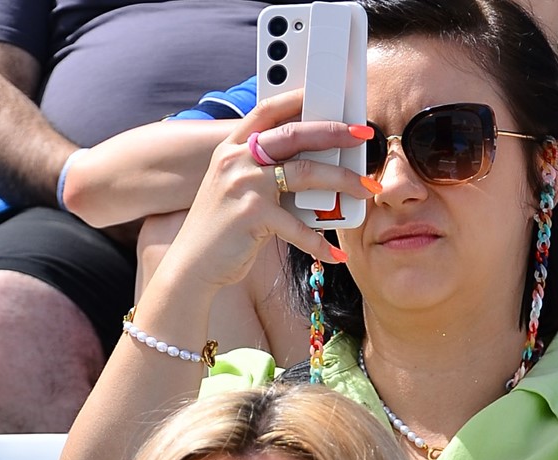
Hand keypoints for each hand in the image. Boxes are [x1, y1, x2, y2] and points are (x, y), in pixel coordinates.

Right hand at [158, 90, 368, 296]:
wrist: (191, 265)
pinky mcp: (252, 216)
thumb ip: (264, 173)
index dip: (301, 99)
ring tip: (365, 188)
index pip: (269, 110)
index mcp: (233, 148)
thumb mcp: (236, 189)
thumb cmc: (221, 231)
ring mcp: (244, 185)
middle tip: (363, 136)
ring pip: (304, 173)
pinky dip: (320, 242)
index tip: (330, 97)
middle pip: (294, 134)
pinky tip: (336, 254)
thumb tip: (309, 170)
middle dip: (334, 132)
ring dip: (341, 180)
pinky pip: (297, 226)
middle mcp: (237, 160)